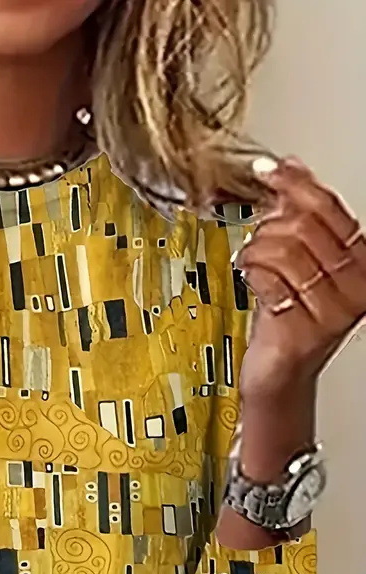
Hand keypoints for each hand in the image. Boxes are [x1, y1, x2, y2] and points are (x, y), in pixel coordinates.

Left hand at [235, 156, 365, 399]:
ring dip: (256, 252)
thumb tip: (291, 167)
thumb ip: (298, 217)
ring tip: (252, 264)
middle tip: (257, 241)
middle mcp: (356, 284)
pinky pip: (269, 280)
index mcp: (362, 260)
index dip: (295, 184)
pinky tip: (251, 280)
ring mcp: (333, 309)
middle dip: (269, 227)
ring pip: (284, 250)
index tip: (269, 170)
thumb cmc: (288, 319)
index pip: (329, 208)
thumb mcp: (298, 261)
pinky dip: (251, 274)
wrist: (280, 374)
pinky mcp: (305, 330)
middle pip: (304, 226)